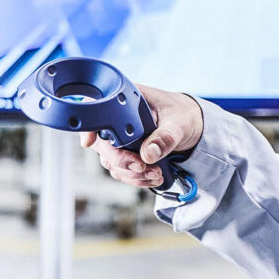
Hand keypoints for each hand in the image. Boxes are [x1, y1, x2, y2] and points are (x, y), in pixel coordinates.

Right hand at [80, 84, 203, 188]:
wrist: (191, 125)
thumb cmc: (183, 114)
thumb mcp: (180, 122)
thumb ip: (165, 136)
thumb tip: (148, 154)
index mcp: (126, 100)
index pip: (96, 108)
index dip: (88, 124)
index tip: (89, 142)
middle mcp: (118, 118)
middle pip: (102, 142)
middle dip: (121, 160)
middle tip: (142, 167)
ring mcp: (119, 137)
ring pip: (111, 161)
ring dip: (132, 173)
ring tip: (156, 174)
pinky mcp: (126, 153)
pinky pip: (122, 170)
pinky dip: (136, 178)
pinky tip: (154, 177)